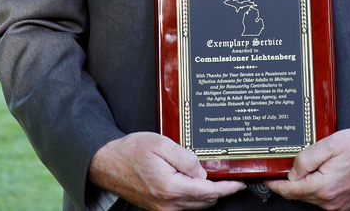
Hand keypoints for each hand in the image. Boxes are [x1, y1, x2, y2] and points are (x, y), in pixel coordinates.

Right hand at [88, 131, 244, 210]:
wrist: (108, 164)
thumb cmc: (132, 151)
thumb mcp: (161, 144)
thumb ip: (185, 158)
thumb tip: (202, 170)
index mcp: (171, 188)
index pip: (208, 192)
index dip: (227, 187)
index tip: (240, 182)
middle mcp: (168, 204)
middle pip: (205, 201)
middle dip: (219, 189)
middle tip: (229, 174)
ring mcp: (163, 209)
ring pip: (195, 205)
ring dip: (207, 192)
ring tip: (214, 175)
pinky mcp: (159, 208)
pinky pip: (184, 205)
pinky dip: (194, 195)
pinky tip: (194, 180)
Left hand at [265, 127, 349, 210]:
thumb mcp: (329, 144)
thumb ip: (307, 158)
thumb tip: (292, 171)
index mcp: (324, 187)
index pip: (290, 190)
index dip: (275, 184)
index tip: (266, 178)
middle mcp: (330, 202)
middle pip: (299, 194)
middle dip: (289, 182)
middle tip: (281, 167)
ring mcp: (338, 206)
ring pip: (311, 196)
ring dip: (303, 184)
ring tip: (303, 166)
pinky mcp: (345, 204)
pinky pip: (323, 198)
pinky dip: (315, 187)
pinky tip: (319, 173)